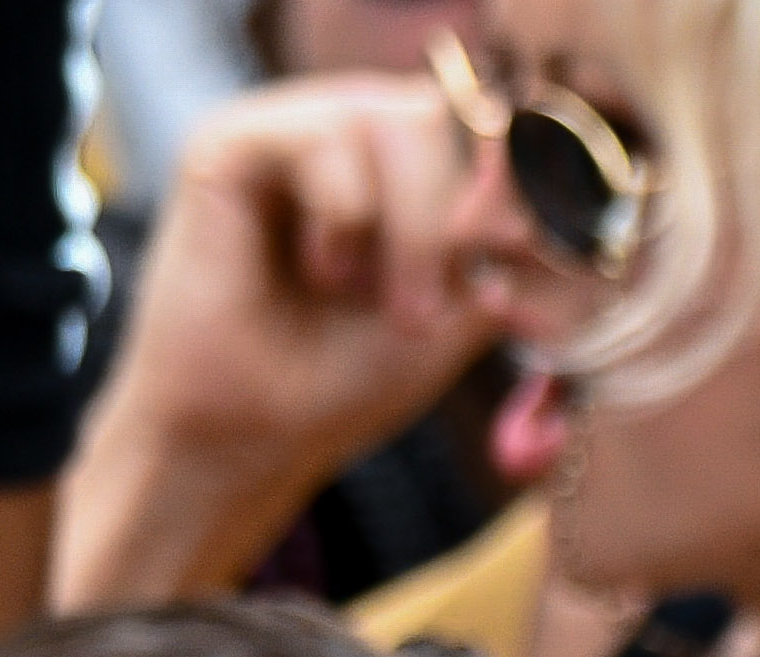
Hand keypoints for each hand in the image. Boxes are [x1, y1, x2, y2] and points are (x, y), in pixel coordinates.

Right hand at [55, 74, 508, 605]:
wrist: (251, 435)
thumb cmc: (343, 378)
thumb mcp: (451, 311)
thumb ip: (493, 243)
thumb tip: (529, 186)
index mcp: (403, 166)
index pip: (482, 126)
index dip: (518, 183)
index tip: (522, 256)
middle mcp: (347, 134)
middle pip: (443, 116)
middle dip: (456, 221)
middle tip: (428, 314)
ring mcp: (289, 132)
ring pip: (394, 119)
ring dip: (411, 227)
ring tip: (382, 305)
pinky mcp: (230, 144)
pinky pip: (324, 138)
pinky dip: (345, 217)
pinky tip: (318, 273)